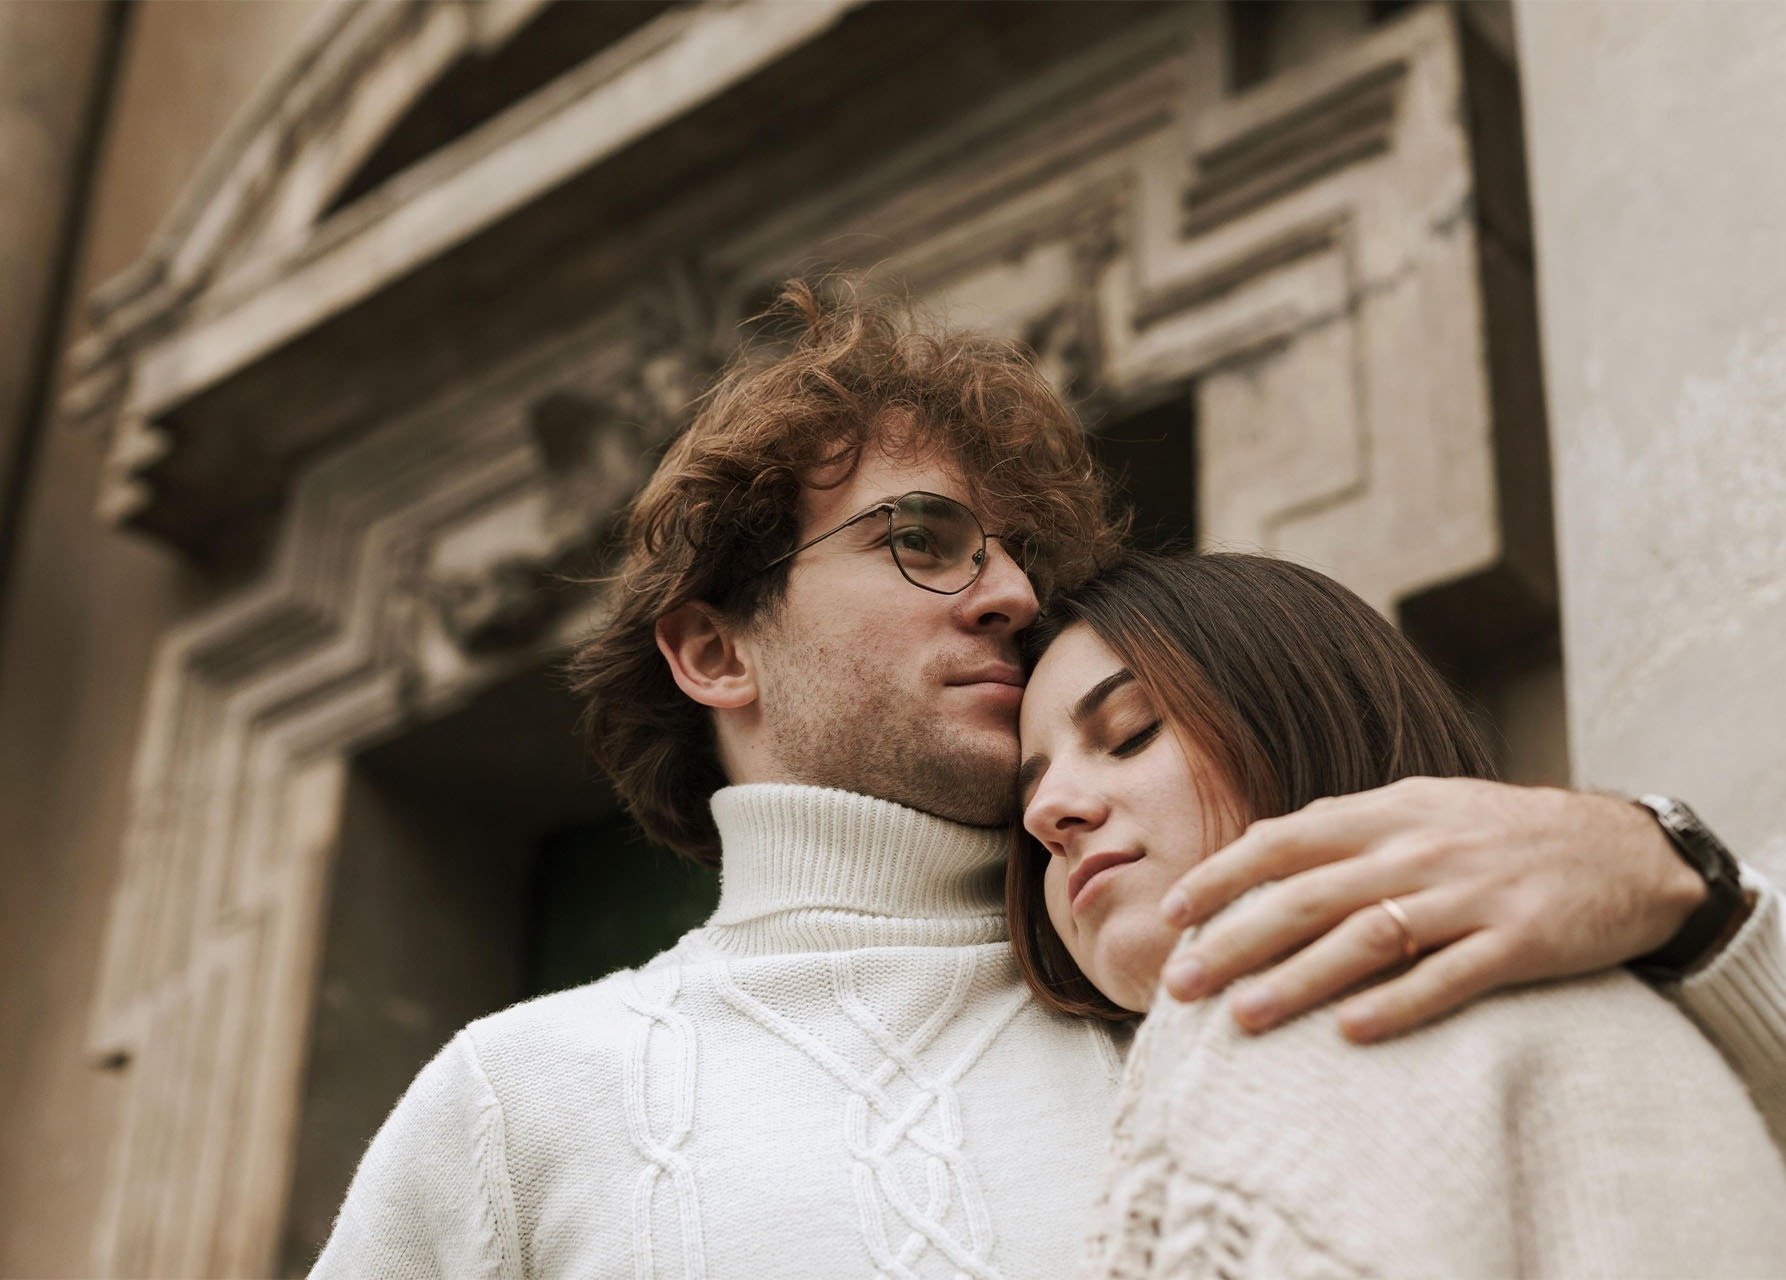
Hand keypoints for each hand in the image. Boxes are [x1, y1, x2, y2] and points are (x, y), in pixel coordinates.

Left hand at [1156, 778, 1710, 1041]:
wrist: (1628, 849)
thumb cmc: (1505, 832)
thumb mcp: (1425, 806)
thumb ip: (1348, 825)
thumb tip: (1263, 840)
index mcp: (1389, 813)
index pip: (1285, 840)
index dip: (1223, 875)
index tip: (1171, 914)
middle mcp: (1420, 849)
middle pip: (1309, 895)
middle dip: (1236, 940)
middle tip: (1180, 983)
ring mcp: (1470, 895)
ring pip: (1367, 938)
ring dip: (1299, 979)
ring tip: (1244, 1017)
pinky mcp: (1521, 941)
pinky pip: (1451, 976)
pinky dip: (1399, 1003)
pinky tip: (1353, 1032)